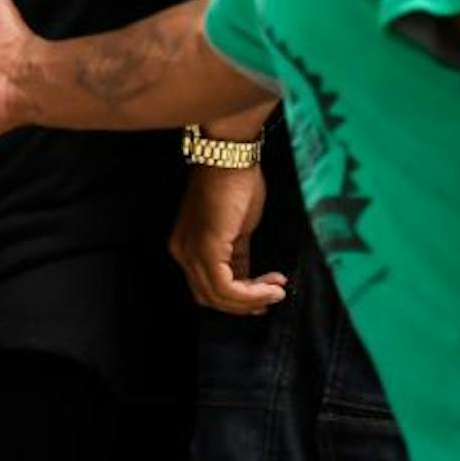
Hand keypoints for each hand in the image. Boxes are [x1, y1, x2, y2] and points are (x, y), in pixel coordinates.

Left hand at [170, 165, 286, 313]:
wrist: (231, 156)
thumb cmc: (235, 184)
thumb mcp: (237, 230)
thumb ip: (238, 257)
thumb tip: (250, 281)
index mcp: (186, 246)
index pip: (208, 288)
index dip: (237, 300)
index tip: (265, 296)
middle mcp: (182, 252)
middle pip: (211, 298)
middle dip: (245, 304)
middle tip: (273, 295)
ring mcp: (191, 251)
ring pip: (218, 297)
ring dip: (252, 300)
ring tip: (277, 290)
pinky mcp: (205, 248)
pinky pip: (225, 287)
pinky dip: (250, 294)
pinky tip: (271, 286)